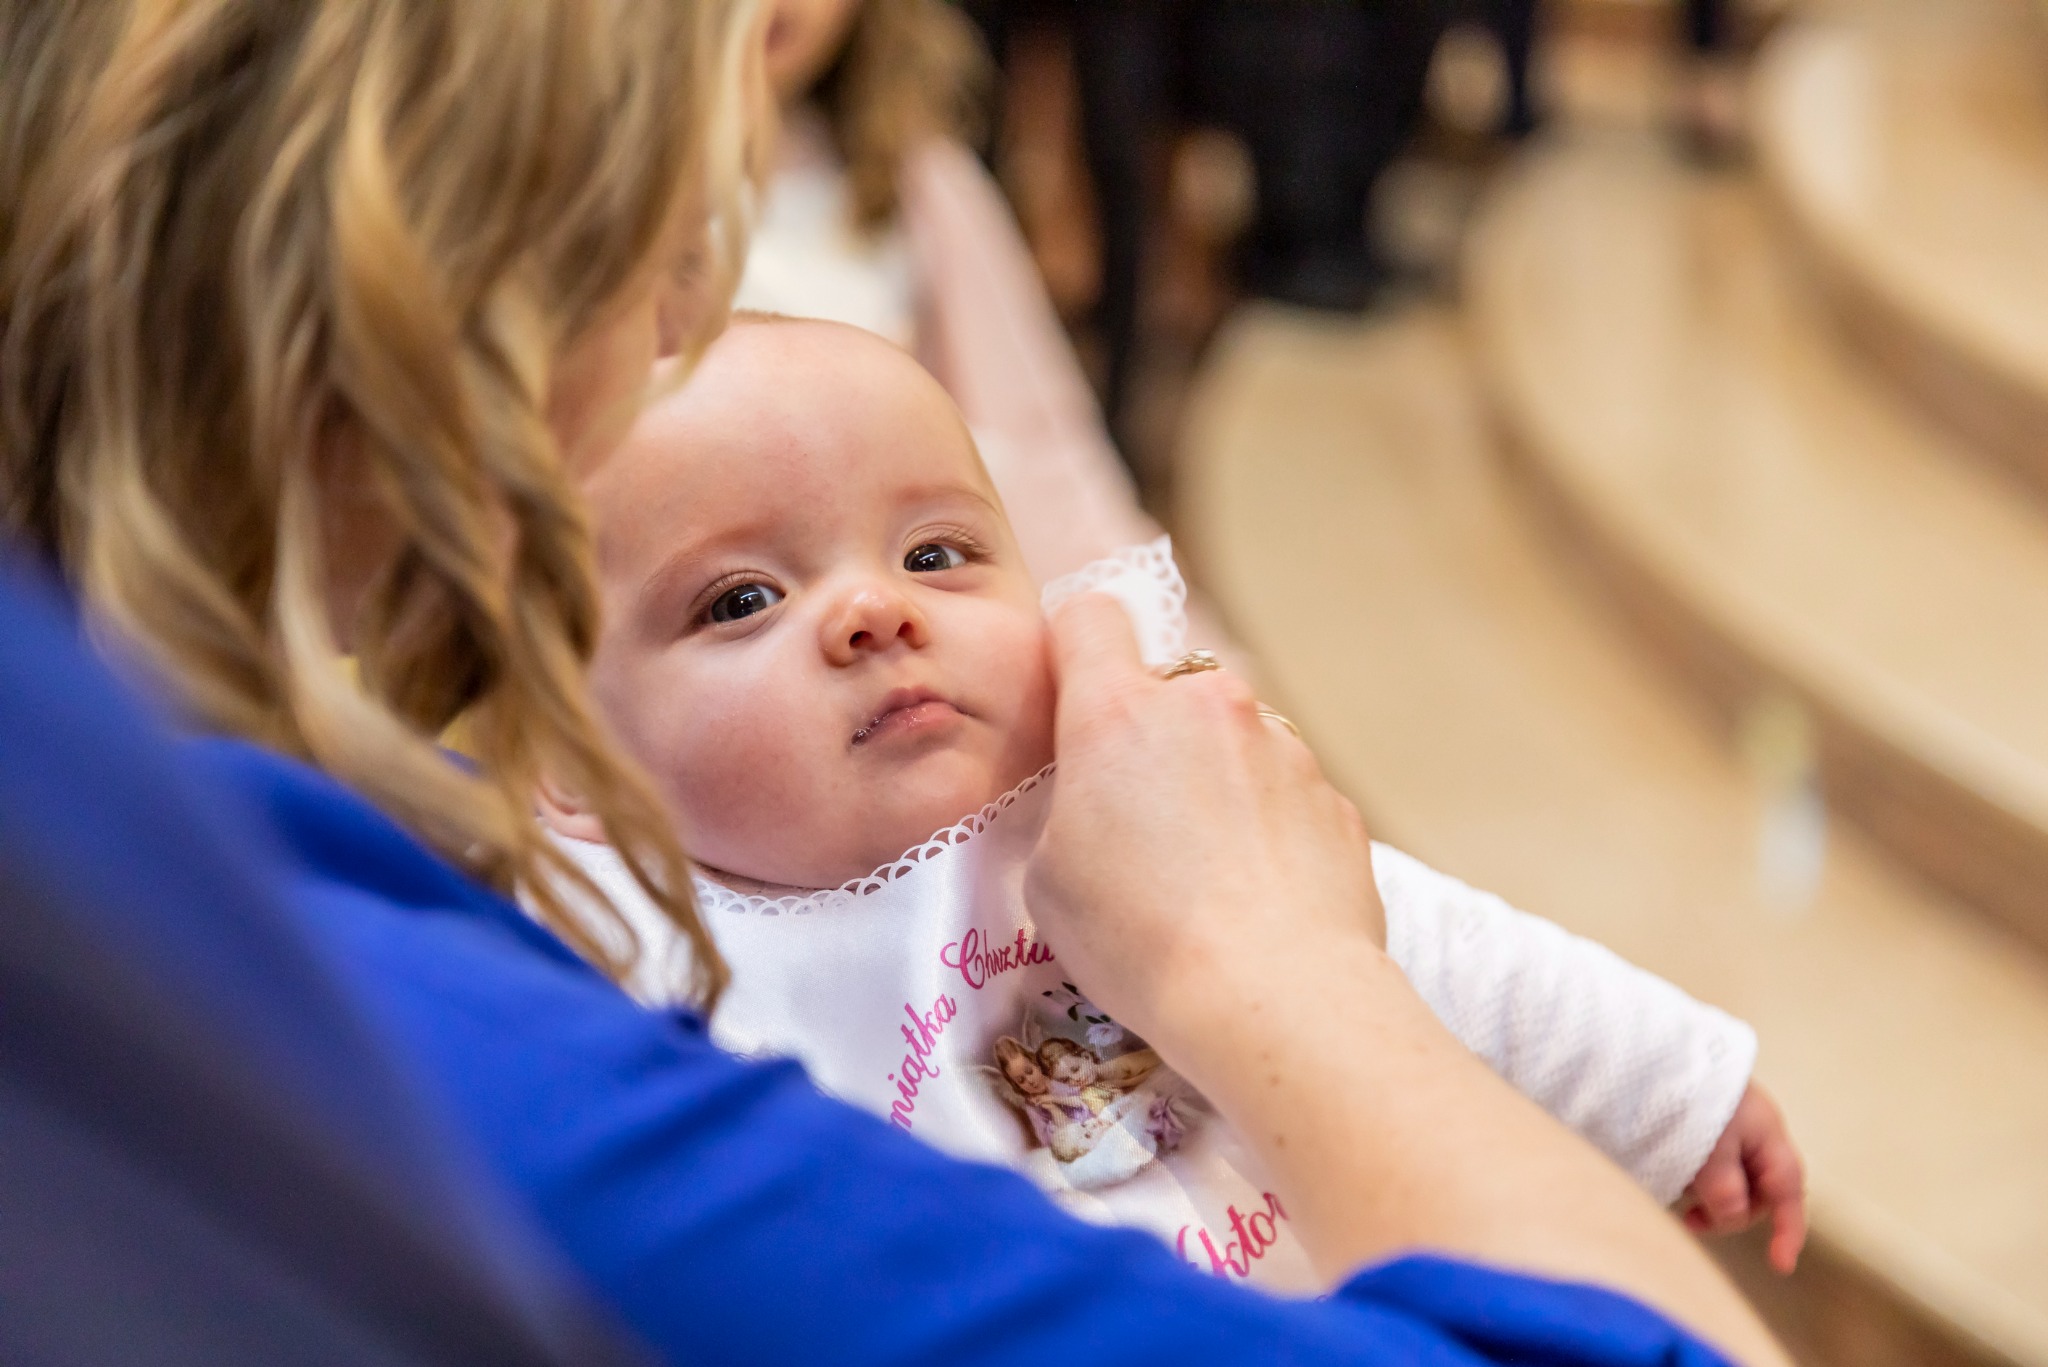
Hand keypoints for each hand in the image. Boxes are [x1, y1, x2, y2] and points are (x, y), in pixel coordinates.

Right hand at [1024, 594, 1383, 1055]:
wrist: (1276, 1000)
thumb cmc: (1141, 941)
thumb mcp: (1048, 878)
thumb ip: (1067, 806)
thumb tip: (1098, 798)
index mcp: (1120, 713)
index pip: (1089, 616)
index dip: (1073, 650)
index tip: (1070, 699)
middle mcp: (1209, 706)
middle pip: (1168, 688)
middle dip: (1152, 737)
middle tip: (1137, 823)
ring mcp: (1284, 747)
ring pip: (1232, 742)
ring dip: (1214, 783)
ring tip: (1204, 877)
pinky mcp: (1337, 800)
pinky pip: (1285, 795)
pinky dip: (1267, 829)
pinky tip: (1255, 900)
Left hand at [1683, 1082, 1806, 1274]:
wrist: (1649, 1050)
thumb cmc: (1685, 1090)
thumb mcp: (1707, 1142)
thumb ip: (1723, 1184)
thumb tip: (1731, 1217)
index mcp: (1765, 1131)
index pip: (1788, 1188)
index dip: (1789, 1228)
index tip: (1779, 1265)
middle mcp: (1751, 1132)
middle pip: (1757, 1192)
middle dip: (1730, 1213)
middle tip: (1690, 1219)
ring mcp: (1725, 1131)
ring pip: (1729, 1183)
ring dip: (1708, 1199)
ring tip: (1675, 1192)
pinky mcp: (1698, 1130)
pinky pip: (1706, 1169)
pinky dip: (1693, 1183)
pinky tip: (1668, 1178)